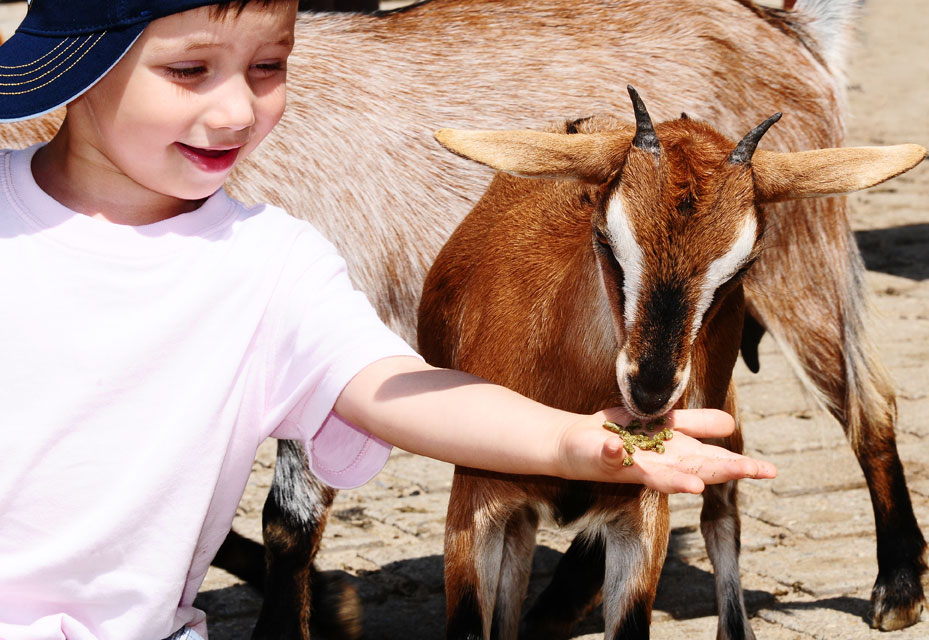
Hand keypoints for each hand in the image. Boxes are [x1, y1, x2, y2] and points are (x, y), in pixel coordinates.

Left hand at [557, 407, 776, 493]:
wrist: (574, 441)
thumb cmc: (621, 433)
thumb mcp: (664, 423)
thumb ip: (695, 424)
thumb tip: (729, 425)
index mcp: (675, 451)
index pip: (713, 460)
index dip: (740, 466)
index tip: (771, 472)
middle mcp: (659, 462)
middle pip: (695, 469)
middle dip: (723, 472)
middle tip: (755, 475)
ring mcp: (632, 463)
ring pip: (659, 474)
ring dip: (675, 479)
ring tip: (697, 485)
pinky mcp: (605, 458)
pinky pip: (611, 456)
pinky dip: (614, 453)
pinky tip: (619, 448)